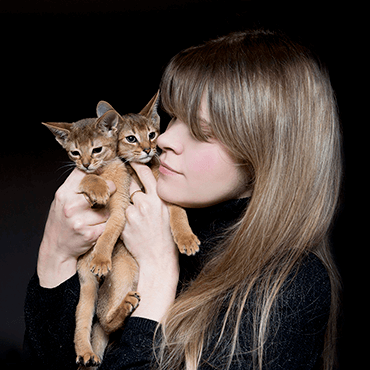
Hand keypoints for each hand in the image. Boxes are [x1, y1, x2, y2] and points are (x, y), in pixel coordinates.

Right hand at [37, 168, 115, 287]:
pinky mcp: (89, 234)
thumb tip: (99, 171)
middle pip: (101, 188)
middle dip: (108, 190)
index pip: (83, 173)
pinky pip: (106, 224)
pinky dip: (104, 226)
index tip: (103, 175)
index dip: (97, 172)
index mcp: (63, 194)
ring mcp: (79, 221)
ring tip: (94, 219)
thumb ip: (76, 187)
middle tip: (106, 195)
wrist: (56, 249)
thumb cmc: (61, 222)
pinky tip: (94, 229)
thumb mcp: (62, 200)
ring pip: (107, 209)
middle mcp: (70, 206)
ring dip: (105, 214)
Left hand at [122, 162, 178, 321]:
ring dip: (130, 208)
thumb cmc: (167, 236)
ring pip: (126, 203)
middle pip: (132, 187)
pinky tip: (136, 229)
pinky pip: (122, 216)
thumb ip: (160, 199)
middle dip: (132, 189)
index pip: (145, 174)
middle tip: (137, 198)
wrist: (159, 258)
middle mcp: (145, 203)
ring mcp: (132, 214)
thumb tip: (150, 187)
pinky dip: (127, 220)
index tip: (132, 161)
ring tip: (141, 222)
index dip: (137, 165)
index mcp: (159, 199)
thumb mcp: (170, 213)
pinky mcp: (124, 225)